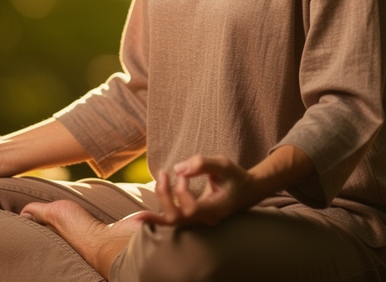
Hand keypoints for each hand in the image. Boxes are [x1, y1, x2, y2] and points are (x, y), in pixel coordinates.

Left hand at [141, 155, 258, 226]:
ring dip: (161, 199)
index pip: (191, 209)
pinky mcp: (191, 218)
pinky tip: (138, 218)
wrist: (247, 192)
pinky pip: (170, 222)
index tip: (185, 173)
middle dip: (165, 196)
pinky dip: (153, 219)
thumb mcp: (224, 164)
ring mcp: (198, 221)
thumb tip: (177, 169)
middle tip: (165, 174)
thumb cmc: (235, 177)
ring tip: (160, 178)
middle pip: (176, 218)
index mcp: (216, 209)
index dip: (182, 192)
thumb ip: (203, 163)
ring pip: (171, 221)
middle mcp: (205, 220)